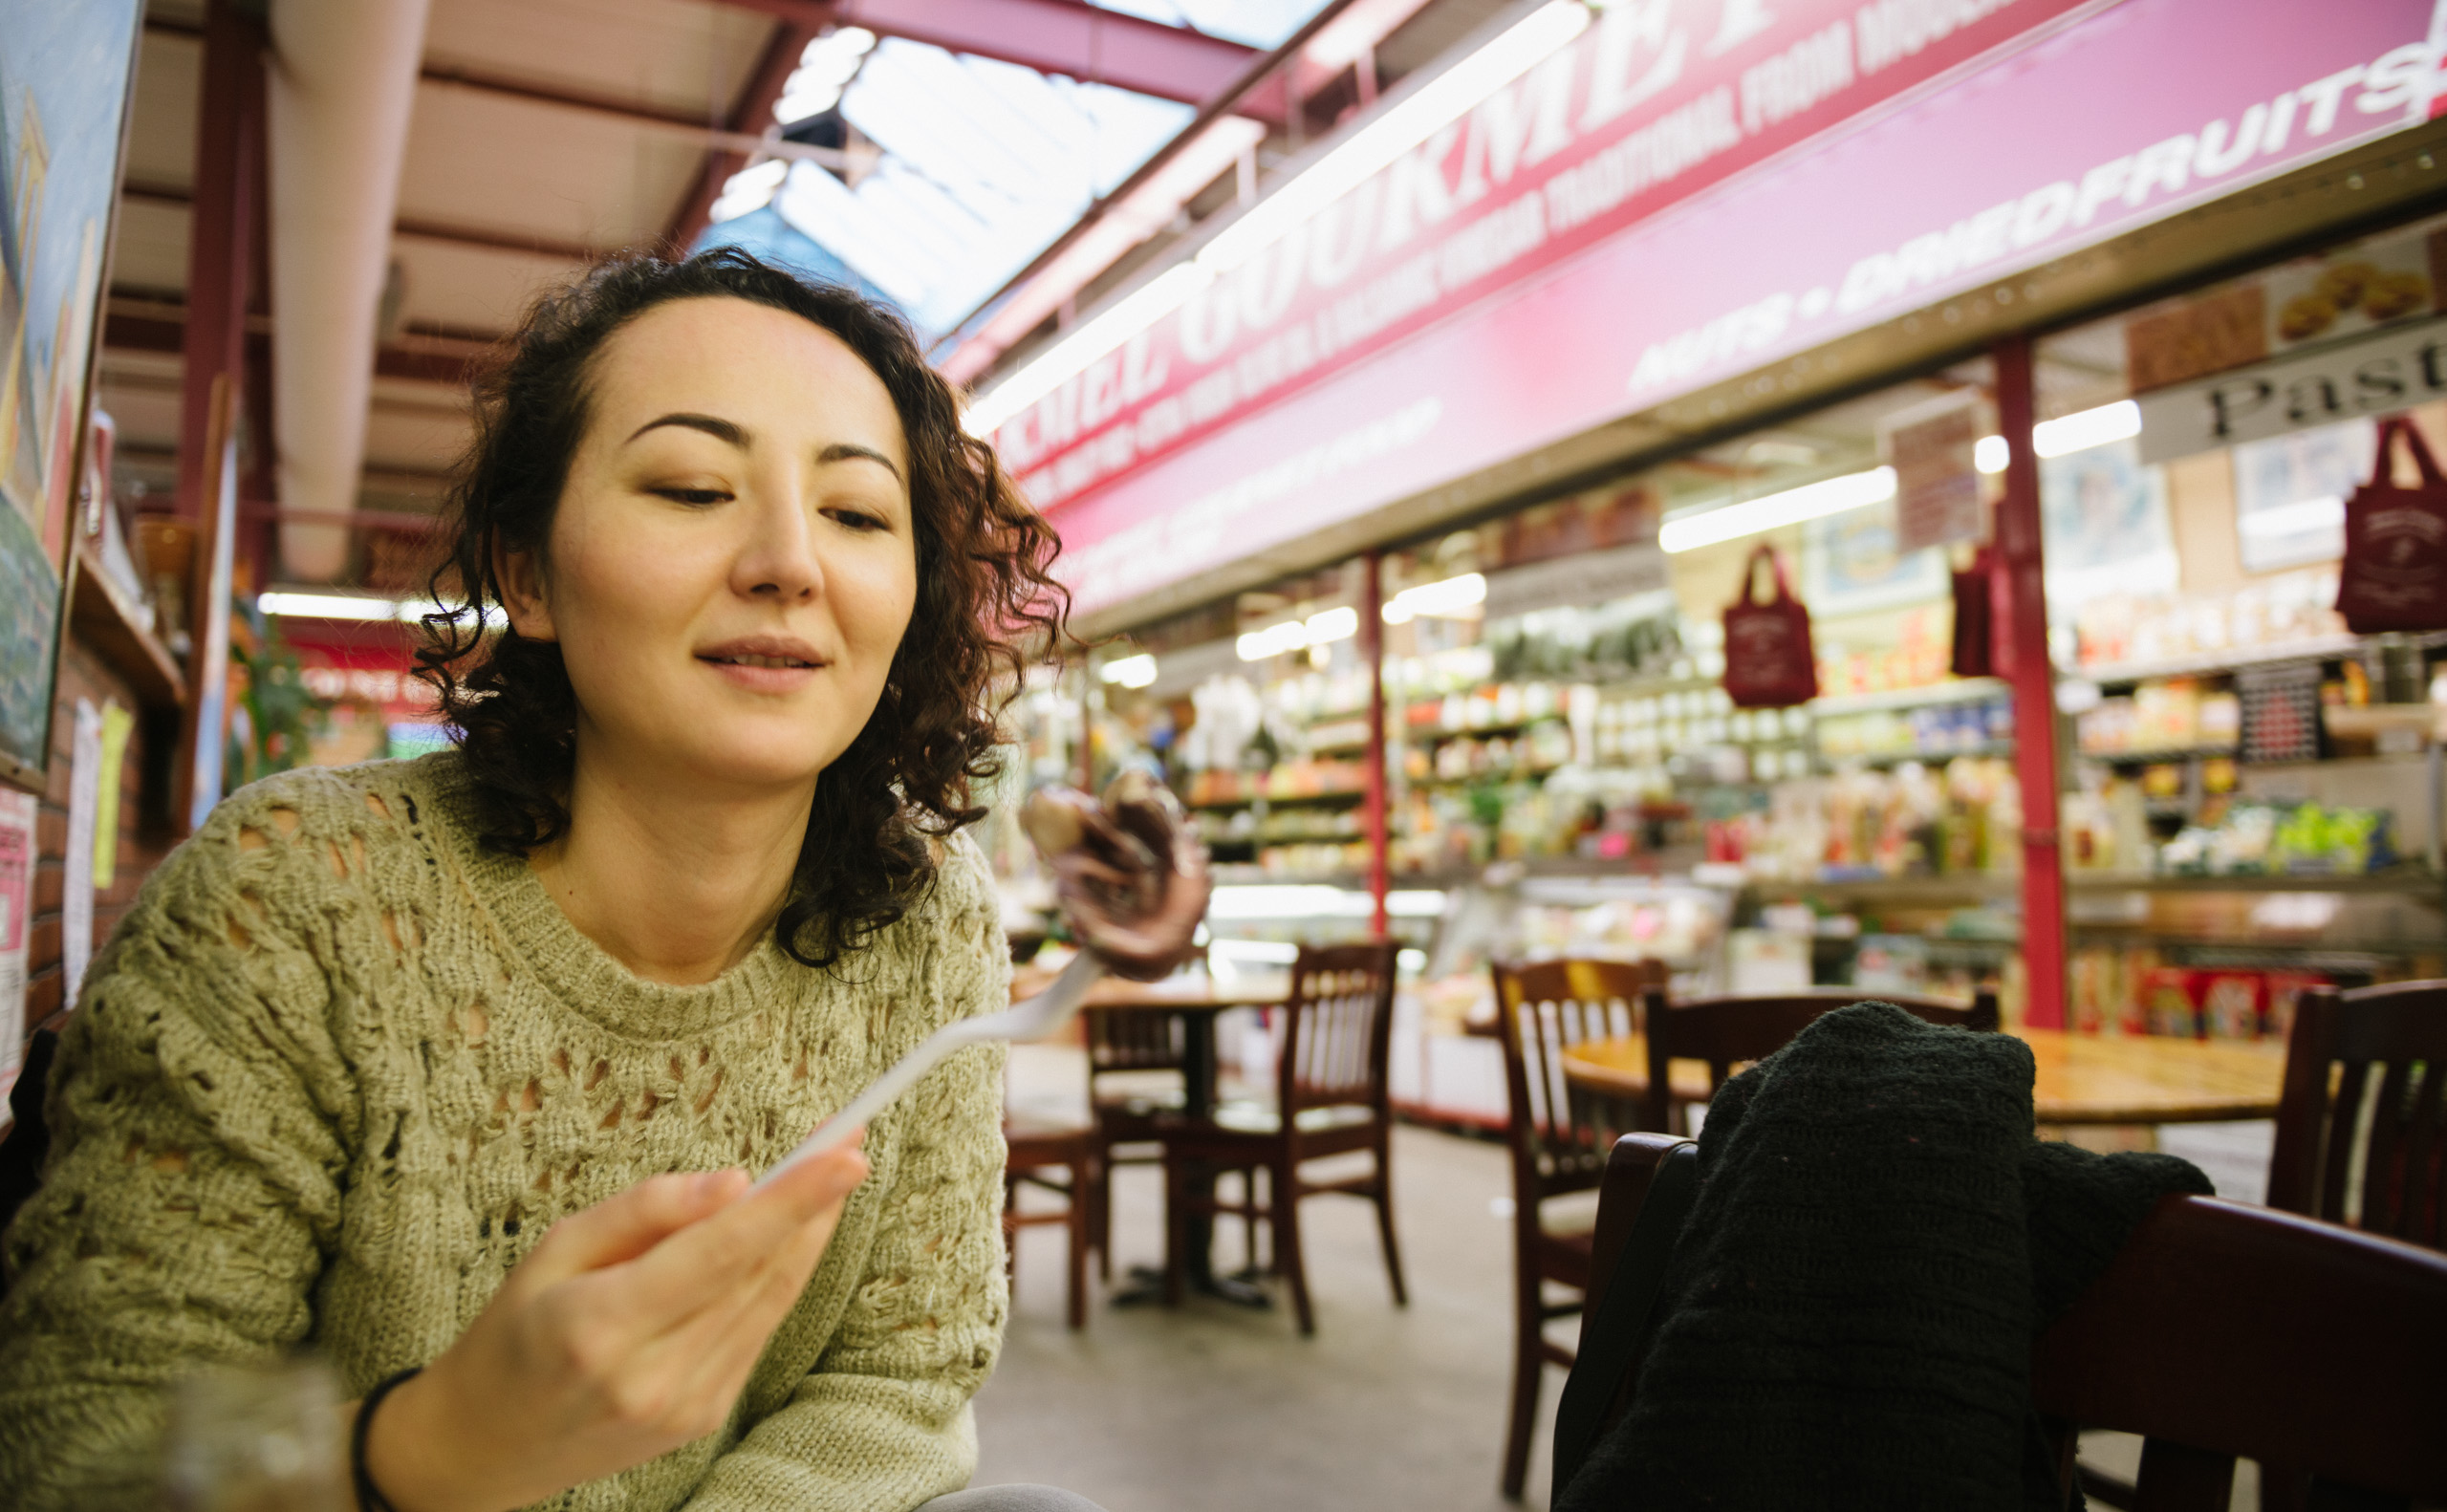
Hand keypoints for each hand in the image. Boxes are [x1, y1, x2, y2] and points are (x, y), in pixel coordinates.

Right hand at [360, 1142, 869, 1511]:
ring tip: (830, 1172)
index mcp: (603, 1326)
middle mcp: (652, 1375)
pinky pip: (757, 1330)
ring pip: (771, 1302)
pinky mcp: (703, 1417)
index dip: (791, 1200)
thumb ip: (644, 1210)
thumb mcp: (554, 1249)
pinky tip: (786, 1233)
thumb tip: (734, 1183)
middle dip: (813, 1203)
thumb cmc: (515, 1332)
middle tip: (849, 1139)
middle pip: (759, 1273)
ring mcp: (684, 1405)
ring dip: (807, 1235)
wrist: (484, 1446)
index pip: (721, 1251)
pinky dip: (776, 1276)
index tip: (845, 1154)